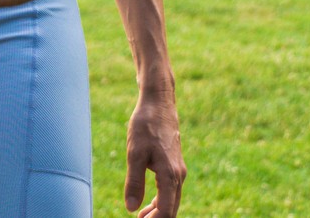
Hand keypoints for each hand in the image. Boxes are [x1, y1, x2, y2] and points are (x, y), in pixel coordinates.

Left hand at [124, 83, 185, 216]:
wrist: (158, 103)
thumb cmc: (145, 125)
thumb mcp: (134, 153)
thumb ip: (134, 182)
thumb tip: (131, 209)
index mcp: (170, 175)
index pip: (166, 212)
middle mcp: (178, 175)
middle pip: (172, 209)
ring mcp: (178, 170)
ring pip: (172, 201)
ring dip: (158, 213)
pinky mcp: (174, 164)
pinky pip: (171, 191)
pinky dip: (161, 202)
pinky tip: (147, 205)